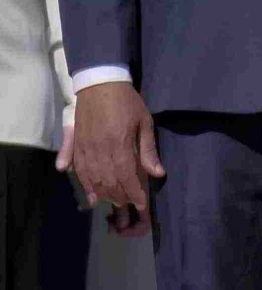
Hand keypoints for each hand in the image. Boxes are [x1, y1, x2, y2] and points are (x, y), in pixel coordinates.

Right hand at [65, 82, 161, 235]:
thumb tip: (157, 173)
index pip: (126, 177)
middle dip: (120, 196)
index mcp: (119, 145)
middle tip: (129, 204)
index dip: (134, 193)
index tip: (141, 205)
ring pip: (92, 179)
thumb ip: (148, 150)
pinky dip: (83, 183)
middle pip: (108, 181)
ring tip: (113, 202)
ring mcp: (84, 148)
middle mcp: (99, 150)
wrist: (99, 83)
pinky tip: (90, 195)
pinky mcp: (75, 144)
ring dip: (103, 193)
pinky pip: (77, 169)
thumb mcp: (144, 123)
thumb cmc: (127, 102)